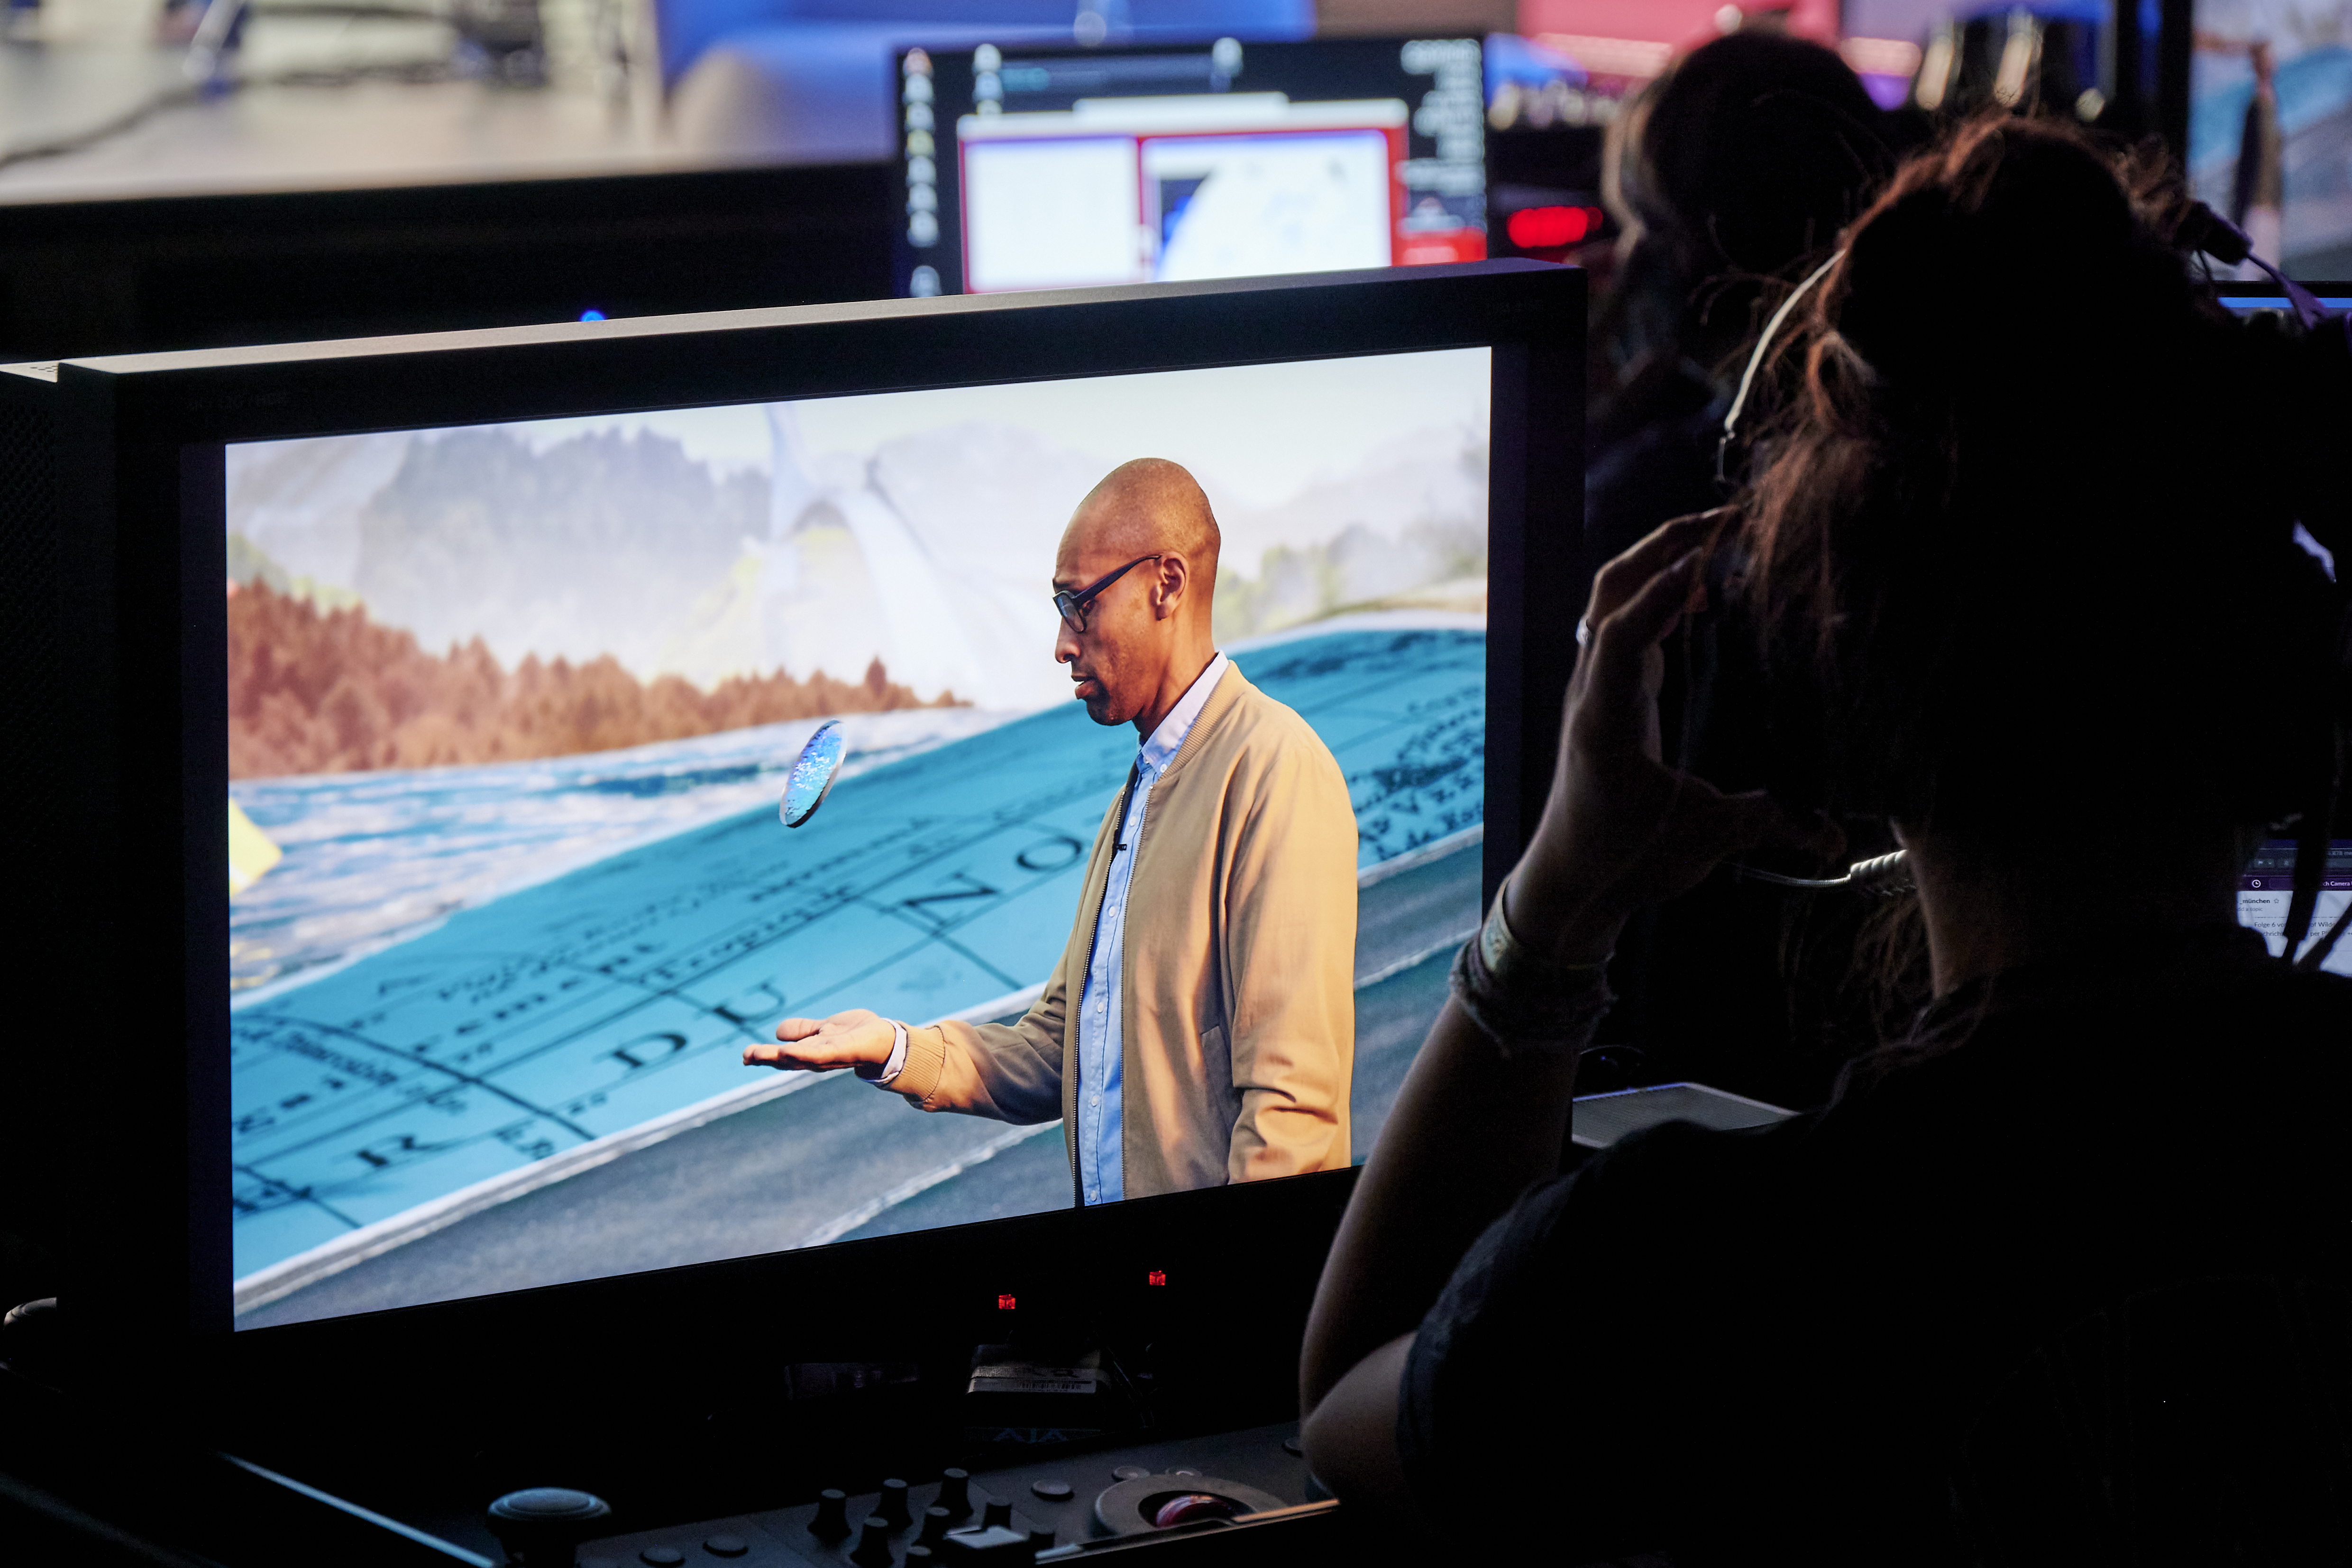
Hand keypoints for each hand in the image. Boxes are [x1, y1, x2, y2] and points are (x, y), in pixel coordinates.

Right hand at [744, 1008, 895, 1072]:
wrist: (887, 1039)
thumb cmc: (855, 1035)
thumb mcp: (823, 1030)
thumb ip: (803, 1031)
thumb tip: (778, 1033)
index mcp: (811, 1052)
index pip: (784, 1056)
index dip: (764, 1057)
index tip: (745, 1055)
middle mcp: (818, 1058)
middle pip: (789, 1061)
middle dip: (767, 1059)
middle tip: (746, 1056)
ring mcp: (831, 1056)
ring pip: (802, 1059)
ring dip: (782, 1058)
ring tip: (763, 1054)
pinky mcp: (845, 1051)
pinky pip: (822, 1054)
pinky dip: (805, 1053)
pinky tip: (789, 1051)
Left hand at [1511, 508, 1842, 962]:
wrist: (1569, 882)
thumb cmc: (1623, 859)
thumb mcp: (1703, 840)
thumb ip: (1769, 825)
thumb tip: (1834, 835)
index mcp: (1605, 719)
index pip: (1622, 635)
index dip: (1663, 593)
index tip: (1707, 559)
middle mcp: (1592, 691)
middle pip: (1610, 593)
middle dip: (1662, 547)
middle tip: (1724, 519)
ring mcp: (1595, 688)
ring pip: (1612, 601)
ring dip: (1659, 563)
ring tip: (1717, 539)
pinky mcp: (1608, 695)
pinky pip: (1625, 624)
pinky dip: (1660, 595)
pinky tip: (1703, 594)